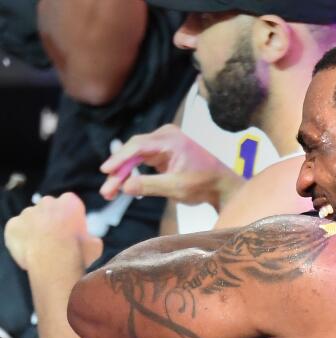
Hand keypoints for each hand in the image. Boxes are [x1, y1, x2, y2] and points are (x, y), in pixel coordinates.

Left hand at [4, 192, 101, 270]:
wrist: (53, 263)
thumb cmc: (77, 252)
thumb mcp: (95, 245)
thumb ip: (89, 237)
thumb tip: (88, 240)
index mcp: (70, 202)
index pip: (69, 202)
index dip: (70, 216)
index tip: (72, 228)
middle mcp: (47, 202)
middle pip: (48, 207)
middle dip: (51, 218)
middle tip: (56, 237)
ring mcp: (27, 212)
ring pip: (31, 218)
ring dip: (36, 228)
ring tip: (42, 246)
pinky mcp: (12, 225)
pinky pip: (17, 230)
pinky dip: (21, 237)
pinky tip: (29, 249)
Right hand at [99, 124, 243, 207]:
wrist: (221, 186)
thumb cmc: (205, 184)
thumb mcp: (177, 187)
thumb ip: (150, 186)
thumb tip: (125, 187)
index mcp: (171, 140)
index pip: (138, 146)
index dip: (119, 159)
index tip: (106, 170)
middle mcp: (165, 137)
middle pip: (133, 152)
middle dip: (118, 172)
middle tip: (106, 191)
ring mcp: (162, 143)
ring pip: (134, 157)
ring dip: (122, 174)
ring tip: (110, 192)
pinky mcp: (161, 153)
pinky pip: (140, 161)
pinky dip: (132, 173)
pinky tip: (122, 186)